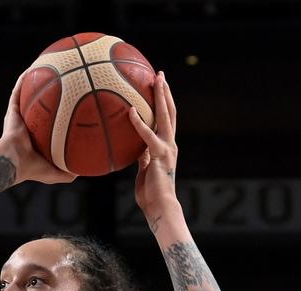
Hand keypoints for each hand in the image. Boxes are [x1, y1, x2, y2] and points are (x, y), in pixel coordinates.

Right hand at [0, 71, 76, 185]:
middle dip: (49, 94)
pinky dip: (24, 80)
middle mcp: (28, 125)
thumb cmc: (31, 169)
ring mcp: (19, 117)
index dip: (58, 114)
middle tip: (64, 81)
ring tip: (47, 67)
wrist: (12, 163)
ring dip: (35, 81)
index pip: (49, 124)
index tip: (72, 104)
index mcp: (36, 138)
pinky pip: (18, 92)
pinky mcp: (12, 112)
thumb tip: (85, 170)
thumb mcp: (55, 172)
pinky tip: (33, 68)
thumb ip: (69, 172)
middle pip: (40, 106)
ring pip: (28, 95)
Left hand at [130, 71, 179, 220]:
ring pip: (165, 116)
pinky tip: (130, 111)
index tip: (158, 88)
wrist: (160, 207)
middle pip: (169, 112)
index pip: (166, 120)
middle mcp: (170, 144)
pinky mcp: (159, 155)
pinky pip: (147, 135)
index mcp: (167, 147)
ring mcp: (167, 148)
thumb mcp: (145, 171)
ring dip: (161, 96)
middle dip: (165, 92)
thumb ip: (143, 158)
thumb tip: (138, 150)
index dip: (163, 103)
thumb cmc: (151, 194)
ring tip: (155, 79)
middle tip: (159, 75)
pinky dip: (138, 123)